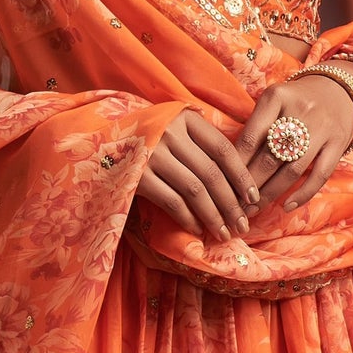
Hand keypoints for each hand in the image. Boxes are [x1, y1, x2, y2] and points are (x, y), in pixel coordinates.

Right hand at [134, 108, 262, 241]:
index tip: (254, 198)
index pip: (223, 149)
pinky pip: (172, 202)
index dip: (242, 176)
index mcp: (185, 118)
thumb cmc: (147, 137)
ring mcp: (152, 154)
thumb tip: (239, 179)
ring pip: (195, 190)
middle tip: (243, 225)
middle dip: (232, 204)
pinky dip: (188, 218)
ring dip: (214, 216)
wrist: (98, 141)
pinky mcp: (137, 176)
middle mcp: (170, 133)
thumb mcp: (175, 127)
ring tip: (224, 233)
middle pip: (212, 173)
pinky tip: (197, 229)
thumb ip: (201, 141)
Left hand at [235, 68, 352, 215]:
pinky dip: (303, 194)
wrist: (340, 89)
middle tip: (234, 205)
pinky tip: (286, 207)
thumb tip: (229, 168)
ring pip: (292, 169)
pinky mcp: (338, 143)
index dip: (235, 166)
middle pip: (269, 157)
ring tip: (253, 210)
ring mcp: (322, 128)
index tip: (223, 186)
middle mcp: (300, 111)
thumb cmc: (295, 101)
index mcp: (276, 97)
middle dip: (249, 185)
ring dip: (270, 194)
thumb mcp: (273, 102)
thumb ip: (255, 128)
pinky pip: (320, 175)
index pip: (250, 138)